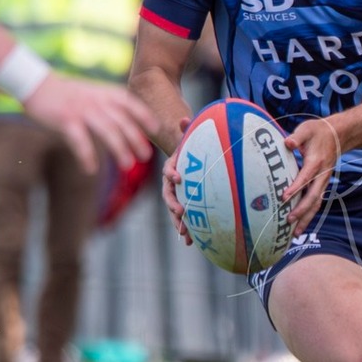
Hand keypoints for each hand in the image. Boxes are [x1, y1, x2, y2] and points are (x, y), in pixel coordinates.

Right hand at [22, 75, 154, 173]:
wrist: (37, 84)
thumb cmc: (67, 93)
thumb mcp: (93, 92)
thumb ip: (109, 104)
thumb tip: (127, 124)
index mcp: (104, 93)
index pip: (130, 103)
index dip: (144, 116)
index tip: (155, 130)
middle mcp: (97, 100)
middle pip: (122, 121)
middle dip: (135, 139)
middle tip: (144, 157)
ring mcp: (82, 110)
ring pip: (107, 131)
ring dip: (119, 149)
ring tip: (127, 165)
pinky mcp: (66, 120)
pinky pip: (81, 141)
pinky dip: (87, 156)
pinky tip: (91, 169)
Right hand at [160, 117, 192, 245]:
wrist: (190, 157)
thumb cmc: (192, 147)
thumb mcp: (190, 137)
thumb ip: (186, 129)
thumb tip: (184, 118)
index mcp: (172, 167)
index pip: (169, 171)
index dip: (172, 174)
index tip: (179, 178)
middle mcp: (172, 184)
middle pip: (170, 196)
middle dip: (174, 205)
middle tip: (181, 212)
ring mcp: (177, 195)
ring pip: (175, 210)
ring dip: (179, 222)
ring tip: (185, 234)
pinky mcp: (185, 204)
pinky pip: (185, 218)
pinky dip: (187, 230)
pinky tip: (191, 243)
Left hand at [281, 115, 342, 233]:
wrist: (338, 136)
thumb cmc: (318, 132)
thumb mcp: (307, 129)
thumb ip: (297, 137)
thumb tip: (288, 143)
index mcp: (316, 162)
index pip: (305, 178)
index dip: (295, 188)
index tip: (284, 198)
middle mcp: (321, 176)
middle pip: (313, 197)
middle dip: (301, 210)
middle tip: (289, 220)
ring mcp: (323, 182)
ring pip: (316, 204)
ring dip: (306, 218)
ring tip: (295, 233)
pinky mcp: (322, 185)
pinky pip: (316, 203)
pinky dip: (309, 215)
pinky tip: (300, 226)